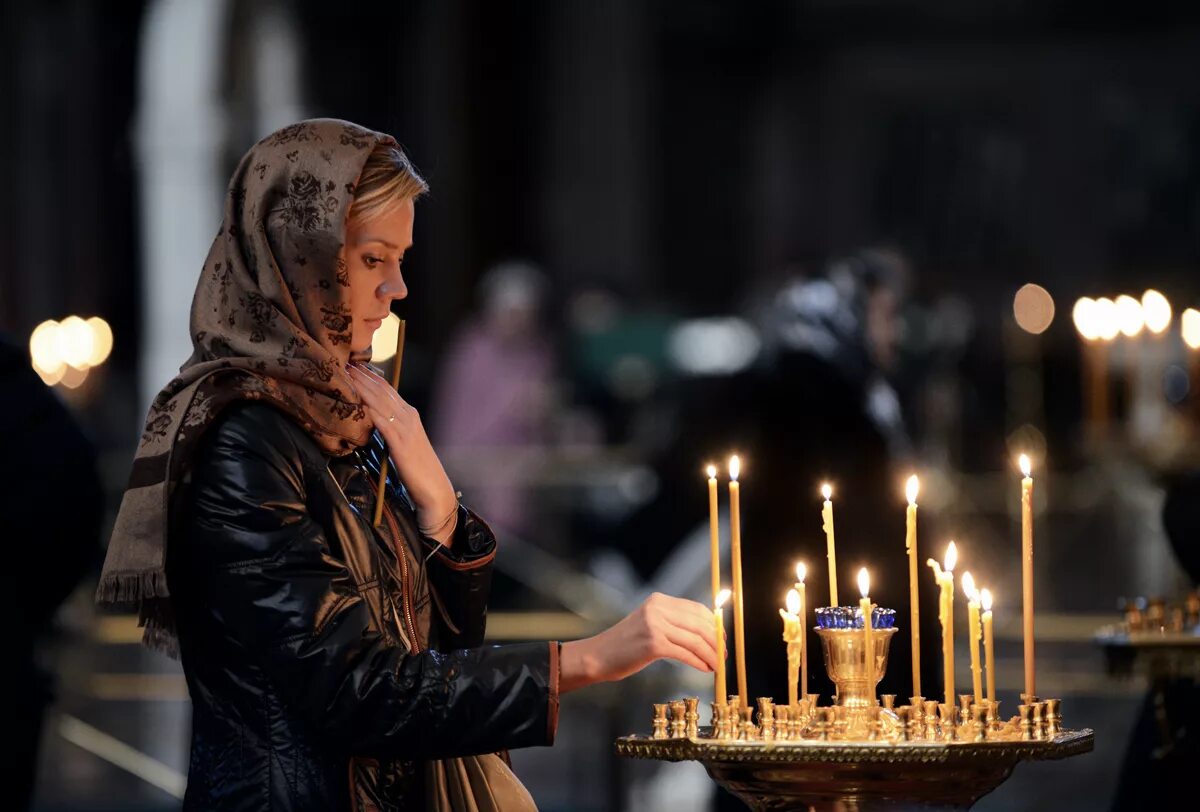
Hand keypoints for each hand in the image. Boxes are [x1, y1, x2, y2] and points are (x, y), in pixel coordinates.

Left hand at [346, 364, 456, 536]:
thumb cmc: (417, 470)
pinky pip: (381, 420)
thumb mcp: (402, 444)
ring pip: (380, 400)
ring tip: (344, 373)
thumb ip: (388, 430)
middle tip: (342, 360)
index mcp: (409, 414)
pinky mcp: (401, 441)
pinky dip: (367, 408)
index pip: (387, 388)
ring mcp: (406, 427)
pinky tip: (354, 400)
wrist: (434, 490)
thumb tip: (368, 422)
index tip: (351, 365)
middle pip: (382, 389)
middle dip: (362, 374)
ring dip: (361, 386)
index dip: (369, 375)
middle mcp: (409, 415)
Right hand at [559, 593, 719, 693]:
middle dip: (716, 641)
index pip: (696, 609)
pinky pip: (685, 653)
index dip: (714, 625)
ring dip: (711, 654)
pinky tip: (704, 669)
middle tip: (723, 655)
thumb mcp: (649, 625)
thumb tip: (708, 633)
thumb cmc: (625, 645)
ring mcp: (654, 625)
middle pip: (699, 624)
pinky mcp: (653, 643)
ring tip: (717, 665)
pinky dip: (699, 662)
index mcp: (658, 600)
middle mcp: (657, 608)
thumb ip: (673, 624)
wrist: (597, 656)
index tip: (722, 639)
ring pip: (695, 639)